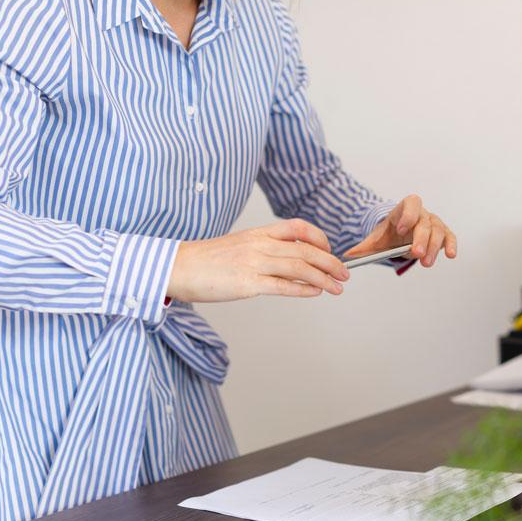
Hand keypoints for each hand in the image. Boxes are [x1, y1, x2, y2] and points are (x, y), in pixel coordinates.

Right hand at [166, 219, 349, 302]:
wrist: (176, 267)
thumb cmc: (206, 261)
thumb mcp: (238, 245)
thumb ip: (262, 249)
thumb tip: (286, 261)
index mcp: (258, 233)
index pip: (298, 227)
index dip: (320, 238)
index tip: (330, 251)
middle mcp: (259, 245)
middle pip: (306, 249)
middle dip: (331, 262)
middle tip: (345, 274)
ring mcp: (253, 263)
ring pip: (299, 267)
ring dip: (323, 278)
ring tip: (337, 288)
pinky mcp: (246, 283)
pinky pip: (282, 286)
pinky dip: (303, 290)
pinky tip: (316, 293)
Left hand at [344, 195, 456, 267]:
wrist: (399, 236)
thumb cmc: (389, 235)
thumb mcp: (376, 239)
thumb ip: (363, 247)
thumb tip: (348, 256)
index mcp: (403, 210)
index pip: (411, 204)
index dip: (408, 214)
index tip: (401, 229)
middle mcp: (421, 214)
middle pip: (425, 222)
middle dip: (421, 238)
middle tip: (416, 253)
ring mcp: (433, 223)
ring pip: (438, 231)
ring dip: (434, 247)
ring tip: (426, 263)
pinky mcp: (442, 234)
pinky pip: (449, 236)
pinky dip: (451, 245)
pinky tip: (450, 255)